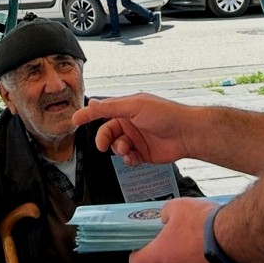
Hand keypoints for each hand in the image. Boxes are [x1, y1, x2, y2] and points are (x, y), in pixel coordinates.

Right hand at [71, 93, 191, 165]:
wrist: (187, 134)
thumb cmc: (166, 114)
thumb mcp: (135, 106)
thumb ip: (111, 107)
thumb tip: (91, 103)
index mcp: (127, 108)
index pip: (103, 110)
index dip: (89, 115)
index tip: (75, 120)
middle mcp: (131, 122)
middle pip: (107, 132)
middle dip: (104, 139)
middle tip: (104, 145)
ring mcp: (137, 138)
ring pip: (116, 147)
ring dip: (118, 150)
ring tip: (127, 150)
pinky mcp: (143, 153)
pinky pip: (127, 158)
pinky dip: (128, 159)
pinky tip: (134, 157)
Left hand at [130, 198, 228, 262]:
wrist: (234, 238)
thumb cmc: (204, 224)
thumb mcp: (178, 206)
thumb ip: (166, 213)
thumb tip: (166, 216)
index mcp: (158, 257)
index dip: (139, 255)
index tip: (144, 247)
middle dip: (162, 258)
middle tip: (172, 242)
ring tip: (197, 245)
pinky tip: (211, 254)